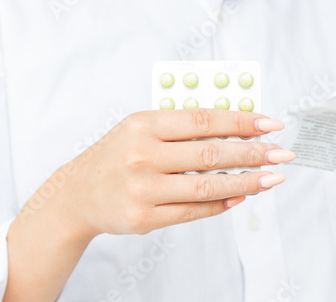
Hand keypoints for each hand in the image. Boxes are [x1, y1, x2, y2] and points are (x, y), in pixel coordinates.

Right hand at [6, 109, 293, 301]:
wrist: (77, 193)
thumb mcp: (137, 130)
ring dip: (245, 183)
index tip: (268, 124)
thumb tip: (228, 129)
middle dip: (252, 153)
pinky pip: (193, 211)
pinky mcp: (144, 217)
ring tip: (269, 179)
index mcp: (141, 126)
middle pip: (210, 154)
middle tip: (279, 154)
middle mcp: (141, 156)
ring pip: (206, 186)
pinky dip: (220, 204)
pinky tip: (237, 196)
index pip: (202, 120)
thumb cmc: (111, 158)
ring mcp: (142, 189)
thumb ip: (177, 127)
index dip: (240, 121)